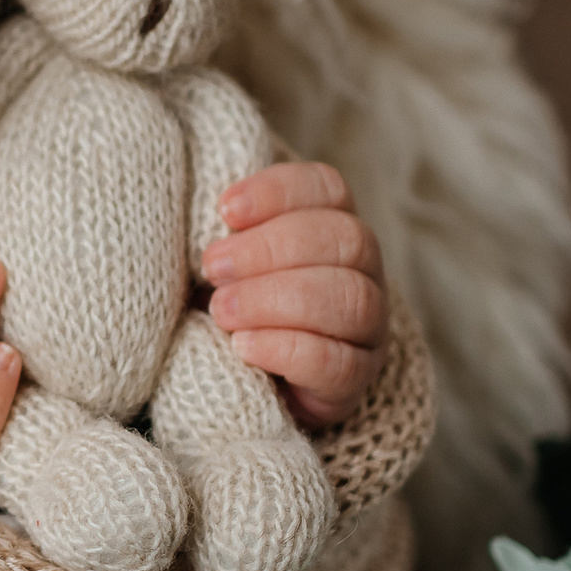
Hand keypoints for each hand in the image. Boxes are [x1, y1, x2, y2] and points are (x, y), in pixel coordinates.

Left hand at [201, 162, 387, 427]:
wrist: (238, 381)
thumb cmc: (228, 305)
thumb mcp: (223, 264)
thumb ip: (223, 237)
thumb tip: (201, 220)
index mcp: (332, 227)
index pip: (329, 189)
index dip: (279, 191)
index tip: (225, 210)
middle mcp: (363, 271)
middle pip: (347, 238)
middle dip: (271, 248)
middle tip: (213, 267)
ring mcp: (368, 328)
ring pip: (351, 298)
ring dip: (274, 299)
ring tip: (221, 311)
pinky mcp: (356, 380)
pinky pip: (337, 363)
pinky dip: (283, 349)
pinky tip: (242, 346)